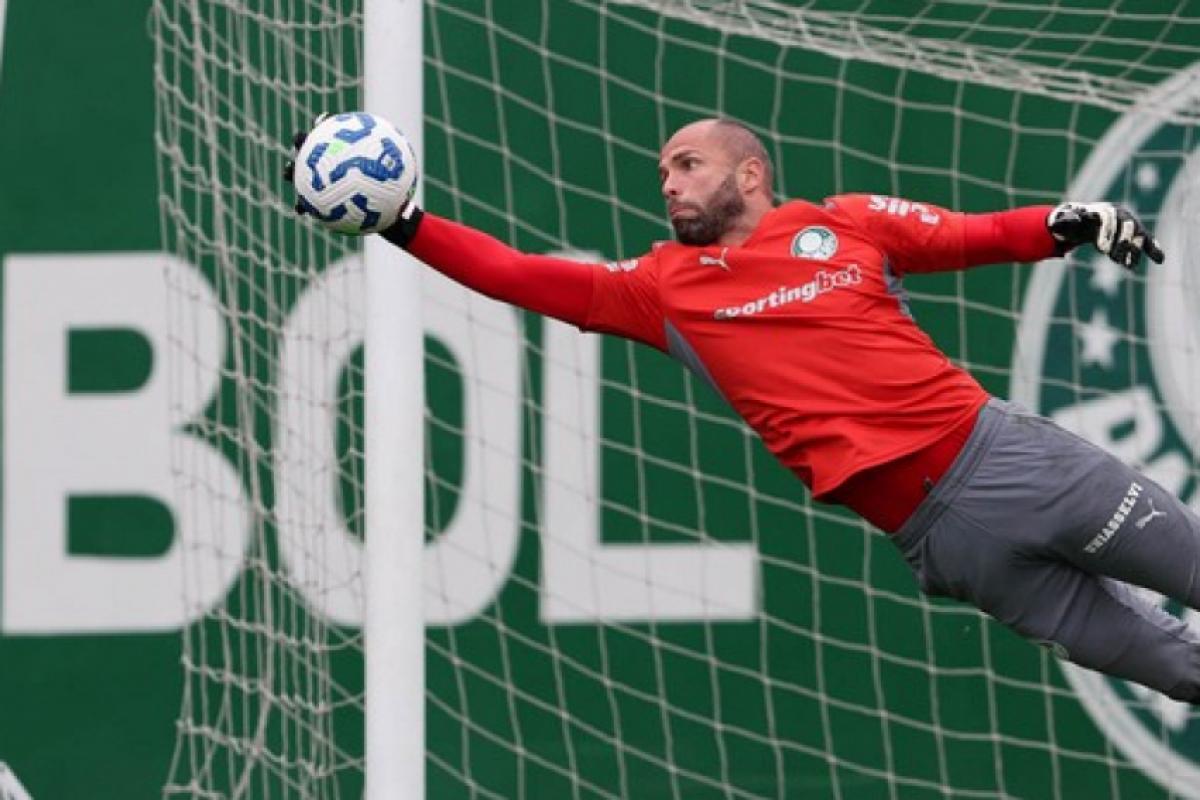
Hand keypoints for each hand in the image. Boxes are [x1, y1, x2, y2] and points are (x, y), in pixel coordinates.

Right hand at [283, 113, 423, 244]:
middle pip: (309, 148)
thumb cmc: (391, 194)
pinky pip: (305, 204)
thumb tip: (401, 151)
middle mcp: (329, 165)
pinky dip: (302, 205)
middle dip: (301, 142)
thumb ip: (393, 166)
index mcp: (344, 155)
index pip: (332, 135)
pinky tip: (300, 209)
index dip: (326, 124)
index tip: (325, 119)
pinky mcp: (318, 203)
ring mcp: (321, 183)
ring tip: (289, 172)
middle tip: (301, 141)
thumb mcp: (396, 181)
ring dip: (292, 171)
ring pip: (299, 174)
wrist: (386, 214)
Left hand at [1047, 202, 1163, 269]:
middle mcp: (1121, 214)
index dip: (1106, 234)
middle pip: (1126, 227)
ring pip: (1137, 236)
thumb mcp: (1065, 222)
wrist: (1084, 223)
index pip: (1108, 219)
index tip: (1101, 249)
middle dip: (1122, 243)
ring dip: (1135, 252)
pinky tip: (1160, 260)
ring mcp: (1130, 224)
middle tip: (1114, 260)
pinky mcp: (1136, 235)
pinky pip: (1147, 241)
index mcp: (1103, 209)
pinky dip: (1153, 249)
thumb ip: (1065, 220)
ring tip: (1129, 267)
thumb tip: (1067, 220)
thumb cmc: (1073, 223)